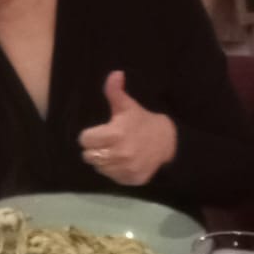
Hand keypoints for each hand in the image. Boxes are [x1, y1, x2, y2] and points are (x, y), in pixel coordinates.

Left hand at [77, 71, 177, 185]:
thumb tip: (115, 74)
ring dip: (103, 160)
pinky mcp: (130, 179)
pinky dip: (114, 170)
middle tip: (104, 142)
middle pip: (88, 156)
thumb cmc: (142, 121)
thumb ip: (115, 91)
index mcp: (115, 134)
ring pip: (98, 167)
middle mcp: (119, 154)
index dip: (89, 135)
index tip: (96, 133)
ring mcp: (125, 169)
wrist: (168, 142)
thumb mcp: (128, 106)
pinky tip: (122, 161)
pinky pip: (111, 177)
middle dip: (94, 148)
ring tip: (114, 151)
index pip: (85, 140)